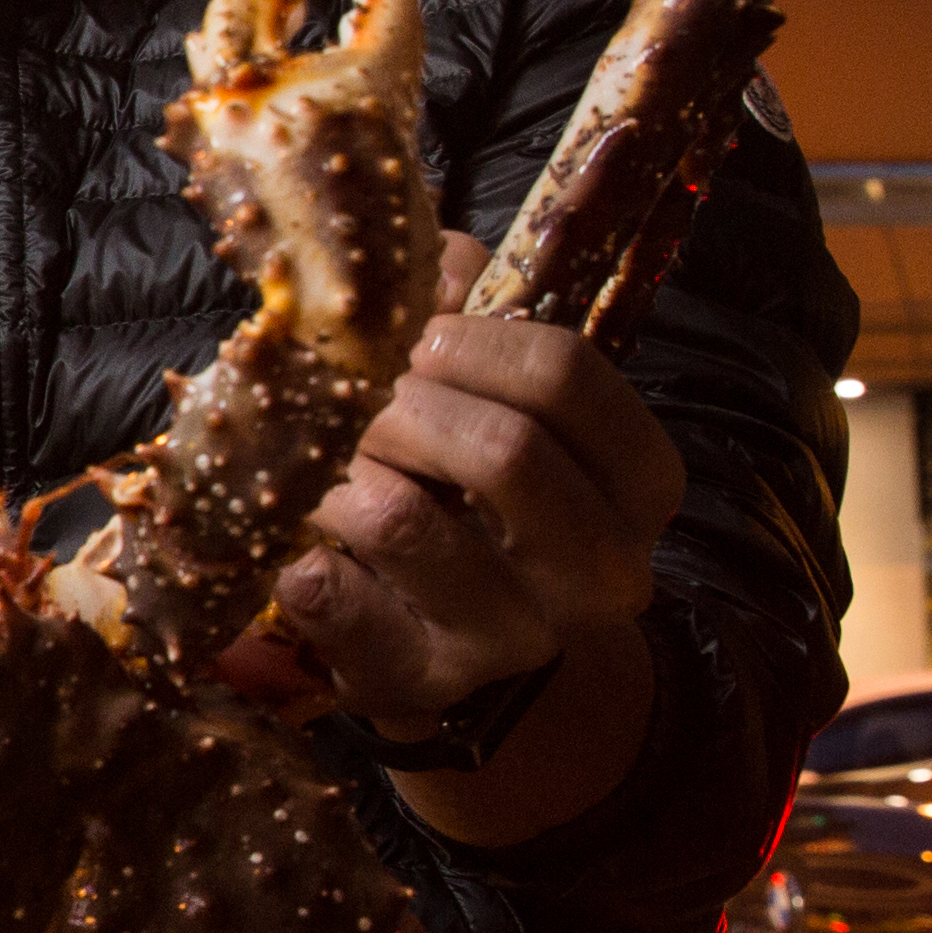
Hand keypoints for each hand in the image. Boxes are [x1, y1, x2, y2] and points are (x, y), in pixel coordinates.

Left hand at [221, 231, 680, 770]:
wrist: (456, 646)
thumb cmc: (473, 495)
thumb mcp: (498, 401)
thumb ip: (471, 311)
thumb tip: (428, 252)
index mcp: (639, 483)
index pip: (568, 373)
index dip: (470, 339)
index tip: (415, 339)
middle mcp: (601, 570)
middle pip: (501, 449)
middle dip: (401, 406)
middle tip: (352, 397)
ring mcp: (515, 637)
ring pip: (402, 519)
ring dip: (337, 468)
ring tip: (320, 458)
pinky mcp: (418, 680)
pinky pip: (328, 594)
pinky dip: (292, 549)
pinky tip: (294, 536)